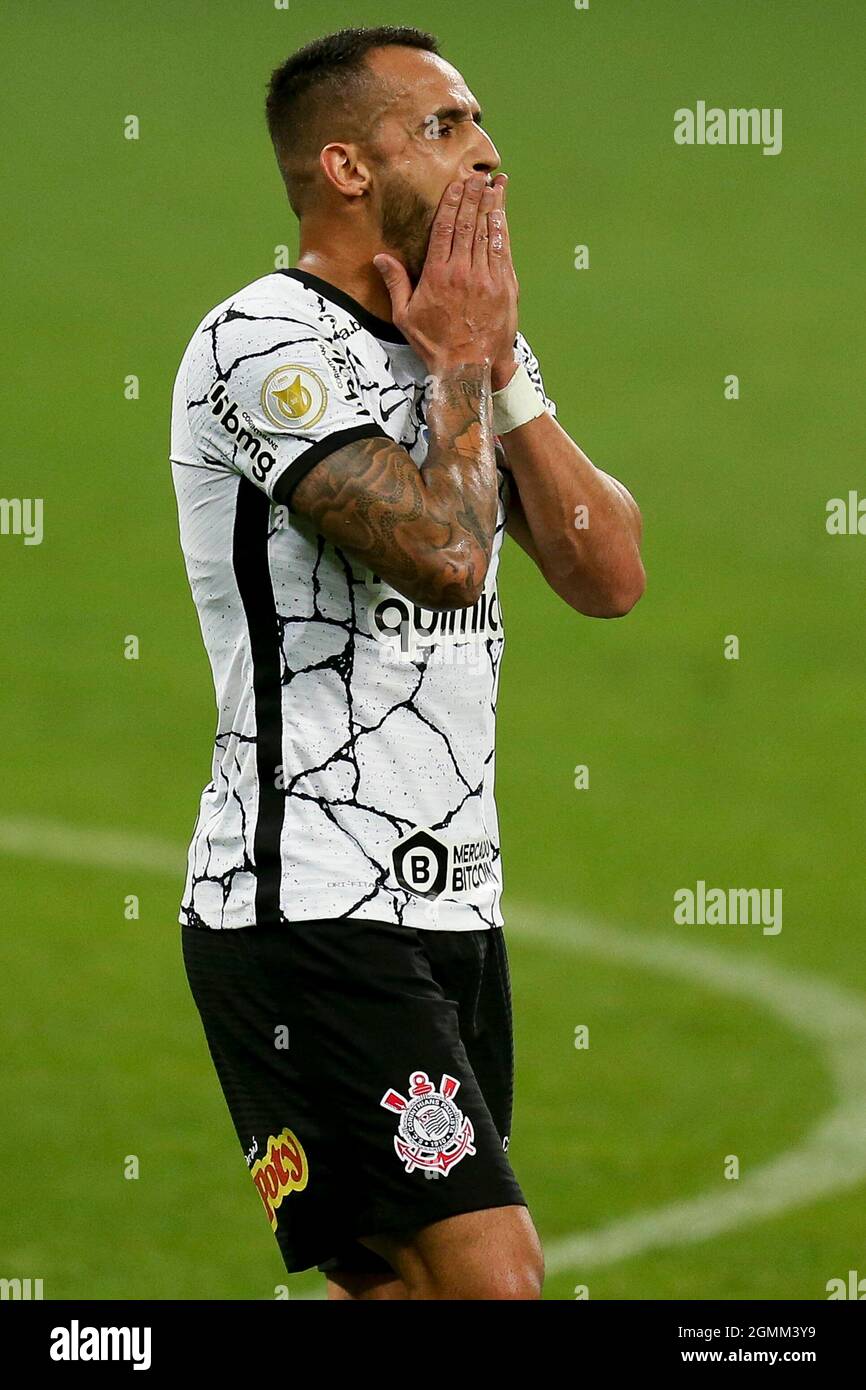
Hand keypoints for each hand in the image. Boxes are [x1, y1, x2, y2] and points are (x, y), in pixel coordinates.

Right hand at [373, 172, 518, 378]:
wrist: (468, 368)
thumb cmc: (434, 344)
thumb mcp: (405, 317)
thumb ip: (395, 283)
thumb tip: (380, 258)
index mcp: (438, 275)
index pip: (446, 228)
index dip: (452, 203)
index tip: (456, 185)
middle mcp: (464, 272)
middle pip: (469, 224)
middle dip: (473, 197)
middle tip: (478, 177)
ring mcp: (487, 279)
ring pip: (489, 234)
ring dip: (491, 207)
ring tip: (494, 186)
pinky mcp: (505, 288)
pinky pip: (503, 251)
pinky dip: (502, 230)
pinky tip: (501, 216)